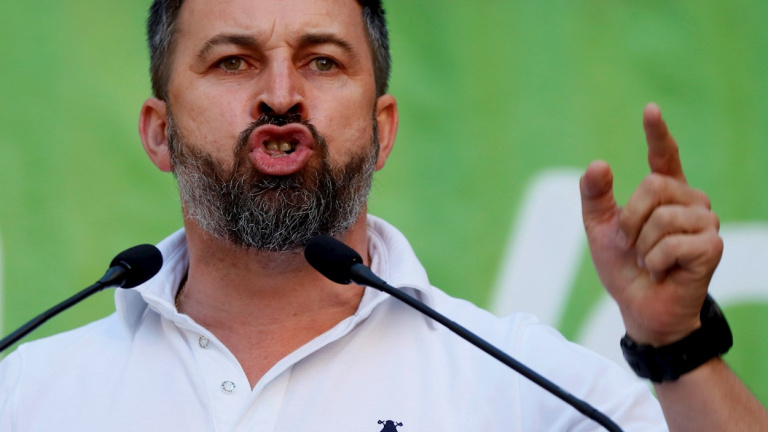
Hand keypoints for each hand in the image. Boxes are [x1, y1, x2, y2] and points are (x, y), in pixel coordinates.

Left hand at [580, 103, 722, 345]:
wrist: (640, 308)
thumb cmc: (625, 268)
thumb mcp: (600, 230)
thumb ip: (595, 197)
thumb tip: (598, 164)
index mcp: (664, 195)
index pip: (665, 157)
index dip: (658, 133)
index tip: (650, 109)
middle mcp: (689, 202)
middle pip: (653, 186)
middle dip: (629, 220)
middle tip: (629, 245)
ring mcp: (705, 223)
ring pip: (662, 216)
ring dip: (642, 245)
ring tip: (648, 261)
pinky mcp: (712, 246)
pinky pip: (672, 243)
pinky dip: (655, 261)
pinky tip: (662, 271)